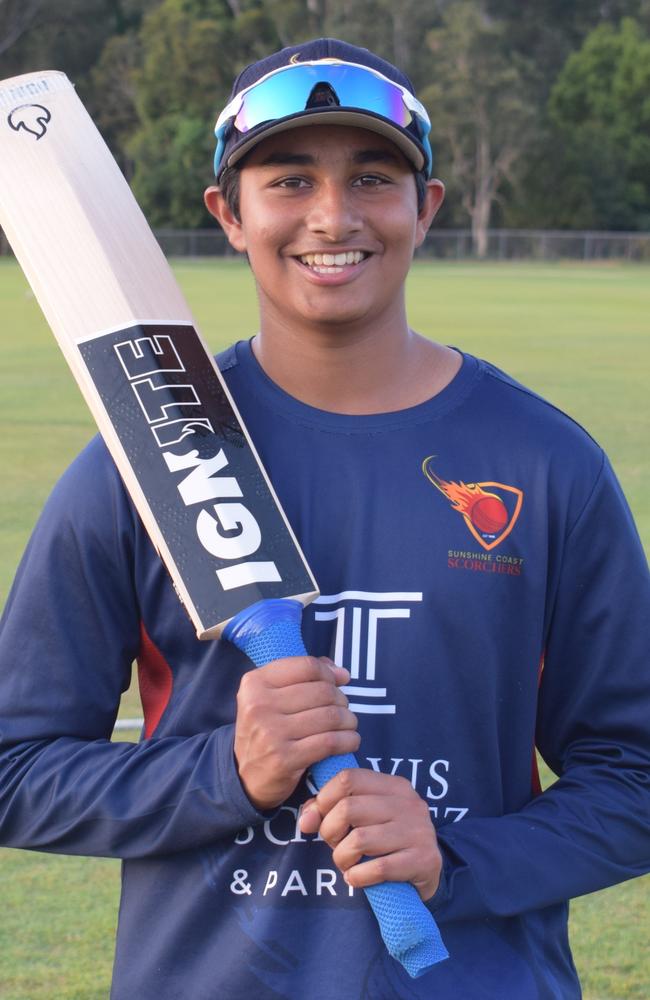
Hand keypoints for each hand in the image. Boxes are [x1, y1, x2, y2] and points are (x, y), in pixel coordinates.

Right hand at [234, 657, 359, 810]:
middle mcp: (259, 705)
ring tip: (348, 724)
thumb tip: (342, 674)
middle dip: (341, 700)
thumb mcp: (270, 697)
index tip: (338, 682)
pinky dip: (348, 740)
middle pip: (322, 691)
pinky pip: (330, 742)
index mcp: (254, 683)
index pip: (306, 667)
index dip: (329, 673)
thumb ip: (303, 676)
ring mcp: (270, 732)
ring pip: (330, 716)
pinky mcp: (284, 759)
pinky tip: (350, 740)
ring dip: (348, 720)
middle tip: (343, 709)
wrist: (247, 776)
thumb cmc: (267, 729)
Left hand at [299, 769, 441, 900]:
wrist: (428, 872)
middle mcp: (409, 803)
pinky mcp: (424, 859)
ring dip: (342, 858)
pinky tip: (357, 878)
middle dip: (330, 832)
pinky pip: (379, 868)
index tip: (321, 819)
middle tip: (335, 846)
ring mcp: (419, 830)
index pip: (348, 778)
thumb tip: (305, 820)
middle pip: (348, 809)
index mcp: (393, 786)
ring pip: (359, 840)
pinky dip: (358, 877)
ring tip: (347, 864)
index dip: (324, 799)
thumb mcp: (362, 818)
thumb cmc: (386, 841)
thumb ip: (329, 811)